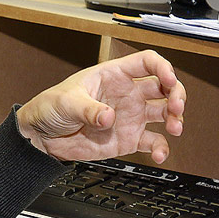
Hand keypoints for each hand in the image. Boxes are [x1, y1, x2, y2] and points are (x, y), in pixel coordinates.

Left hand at [16, 50, 184, 163]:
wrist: (43, 137)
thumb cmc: (51, 107)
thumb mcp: (67, 102)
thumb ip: (88, 109)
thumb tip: (108, 117)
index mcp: (114, 75)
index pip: (146, 63)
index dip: (162, 68)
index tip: (168, 79)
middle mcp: (127, 94)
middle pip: (163, 87)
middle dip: (176, 94)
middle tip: (176, 107)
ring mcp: (130, 116)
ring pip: (164, 113)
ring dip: (175, 118)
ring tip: (175, 128)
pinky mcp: (129, 138)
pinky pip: (153, 142)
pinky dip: (161, 148)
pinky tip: (159, 154)